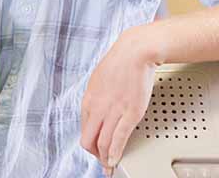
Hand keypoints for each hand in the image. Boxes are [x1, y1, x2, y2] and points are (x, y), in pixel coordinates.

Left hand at [80, 33, 156, 175]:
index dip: (90, 143)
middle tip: (102, 161)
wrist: (135, 52)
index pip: (84, 130)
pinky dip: (115, 154)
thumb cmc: (119, 64)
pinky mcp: (130, 113)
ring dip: (105, 158)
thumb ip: (96, 99)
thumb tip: (96, 112)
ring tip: (109, 166)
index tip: (95, 149)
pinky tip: (114, 161)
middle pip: (88, 140)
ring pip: (103, 143)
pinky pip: (119, 139)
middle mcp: (98, 107)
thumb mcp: (98, 81)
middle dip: (95, 154)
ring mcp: (114, 111)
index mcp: (89, 100)